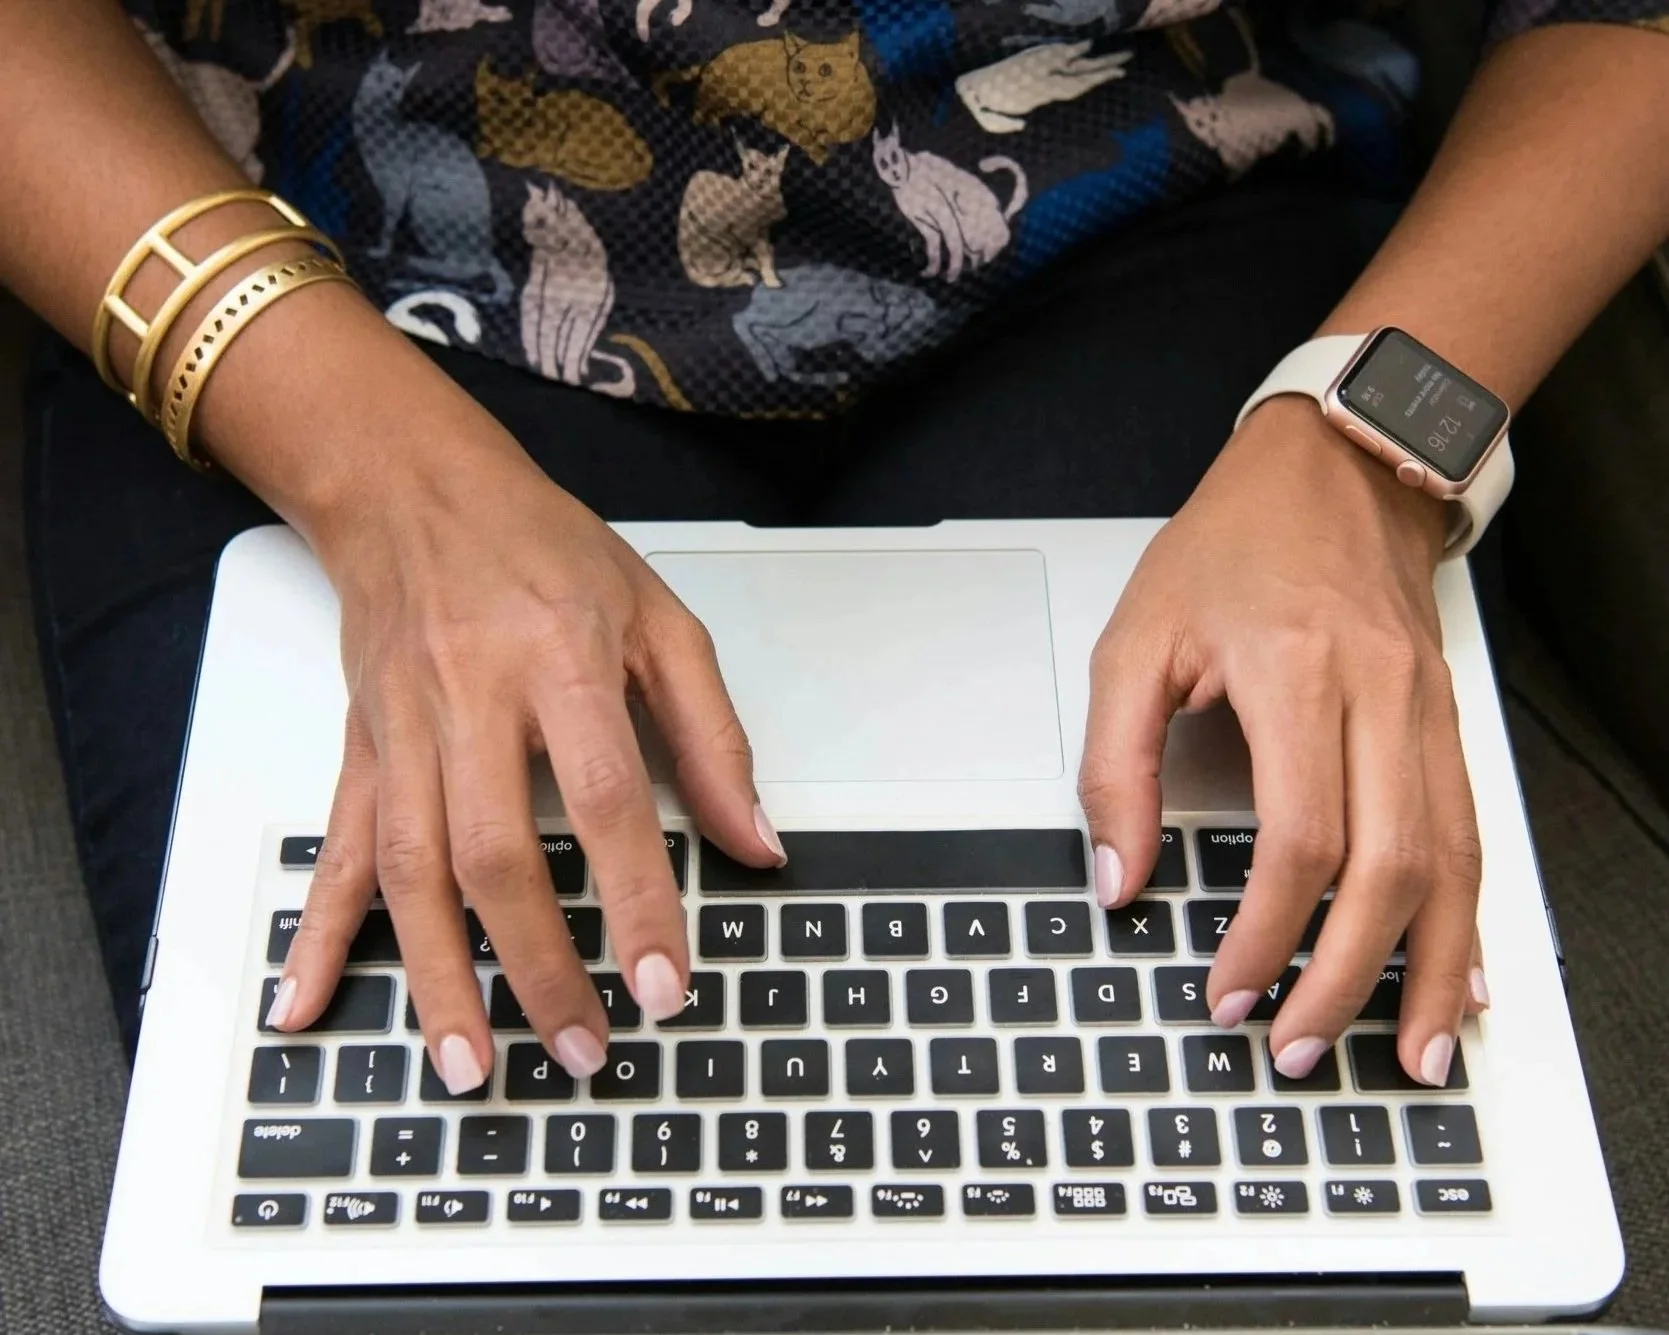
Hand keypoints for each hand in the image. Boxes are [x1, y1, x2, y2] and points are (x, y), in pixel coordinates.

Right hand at [263, 401, 784, 1090]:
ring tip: (471, 1065)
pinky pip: (337, 849)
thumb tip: (757, 842)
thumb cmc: (542, 548)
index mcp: (561, 661)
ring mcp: (405, 731)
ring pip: (412, 873)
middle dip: (540, 966)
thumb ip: (712, 736)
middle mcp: (473, 700)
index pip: (606, 800)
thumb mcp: (659, 621)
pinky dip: (320, 932)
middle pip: (497, 854)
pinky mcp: (361, 749)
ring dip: (439, 979)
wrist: (414, 489)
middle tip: (584, 1049)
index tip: (664, 985)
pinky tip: (306, 1001)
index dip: (637, 901)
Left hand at [1079, 397, 1487, 1085]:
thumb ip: (1115, 764)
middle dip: (1347, 978)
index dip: (1266, 934)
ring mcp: (1428, 712)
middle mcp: (1383, 698)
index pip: (1301, 838)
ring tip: (1413, 1051)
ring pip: (1453, 864)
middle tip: (1299, 1047)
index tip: (1228, 991)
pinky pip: (1472, 833)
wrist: (1337, 467)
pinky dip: (1465, 915)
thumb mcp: (1136, 640)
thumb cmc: (1232, 546)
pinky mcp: (1446, 722)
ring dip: (1431, 970)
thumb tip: (1117, 876)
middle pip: (1392, 868)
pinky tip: (1460, 974)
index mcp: (1299, 673)